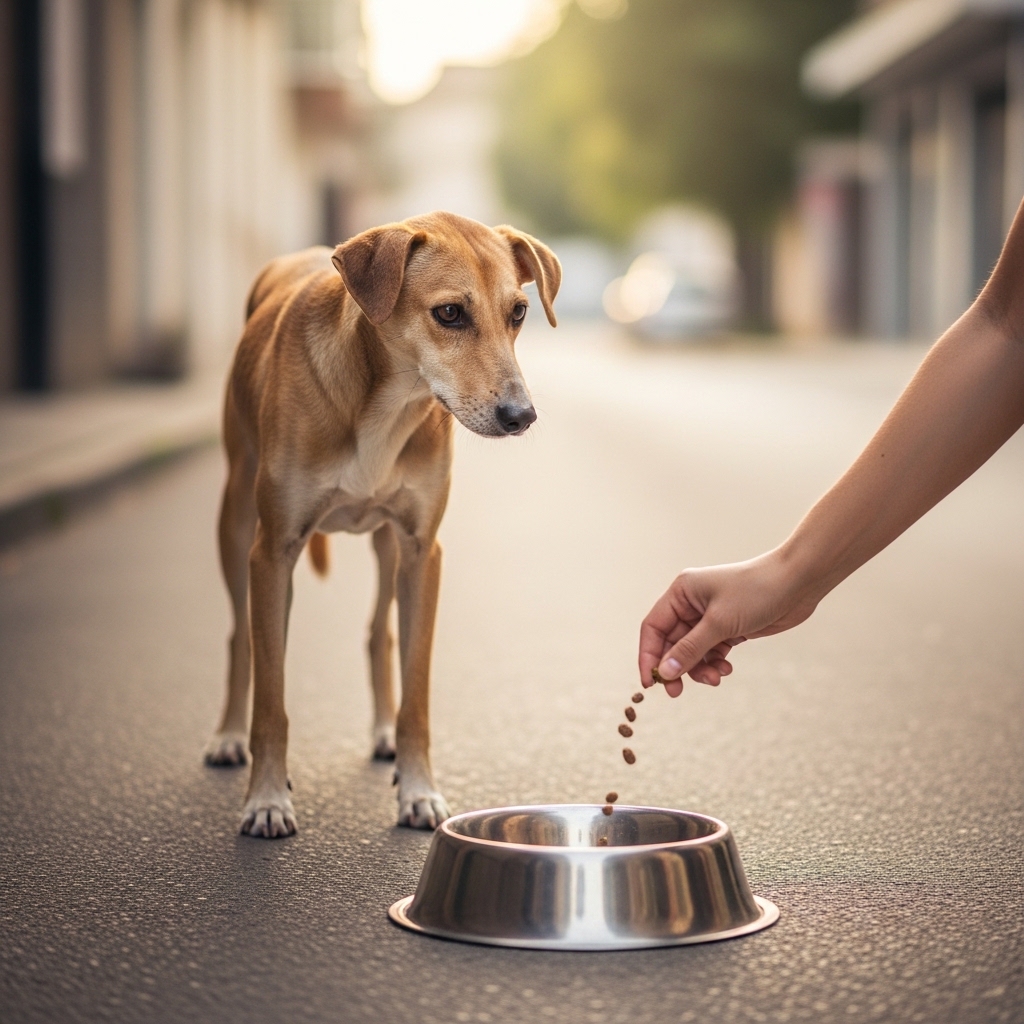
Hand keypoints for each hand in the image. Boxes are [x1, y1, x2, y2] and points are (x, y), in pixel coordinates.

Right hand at [639, 551, 818, 696]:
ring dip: (699, 668)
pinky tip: (726, 669)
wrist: (797, 583)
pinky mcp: (728, 627)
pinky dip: (715, 663)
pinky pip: (711, 651)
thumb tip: (664, 673)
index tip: (651, 683)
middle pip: (671, 643)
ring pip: (692, 651)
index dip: (648, 656)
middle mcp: (691, 603)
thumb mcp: (719, 623)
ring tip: (716, 678)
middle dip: (677, 667)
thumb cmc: (755, 592)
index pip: (653, 627)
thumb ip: (689, 649)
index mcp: (681, 593)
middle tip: (678, 692)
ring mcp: (710, 616)